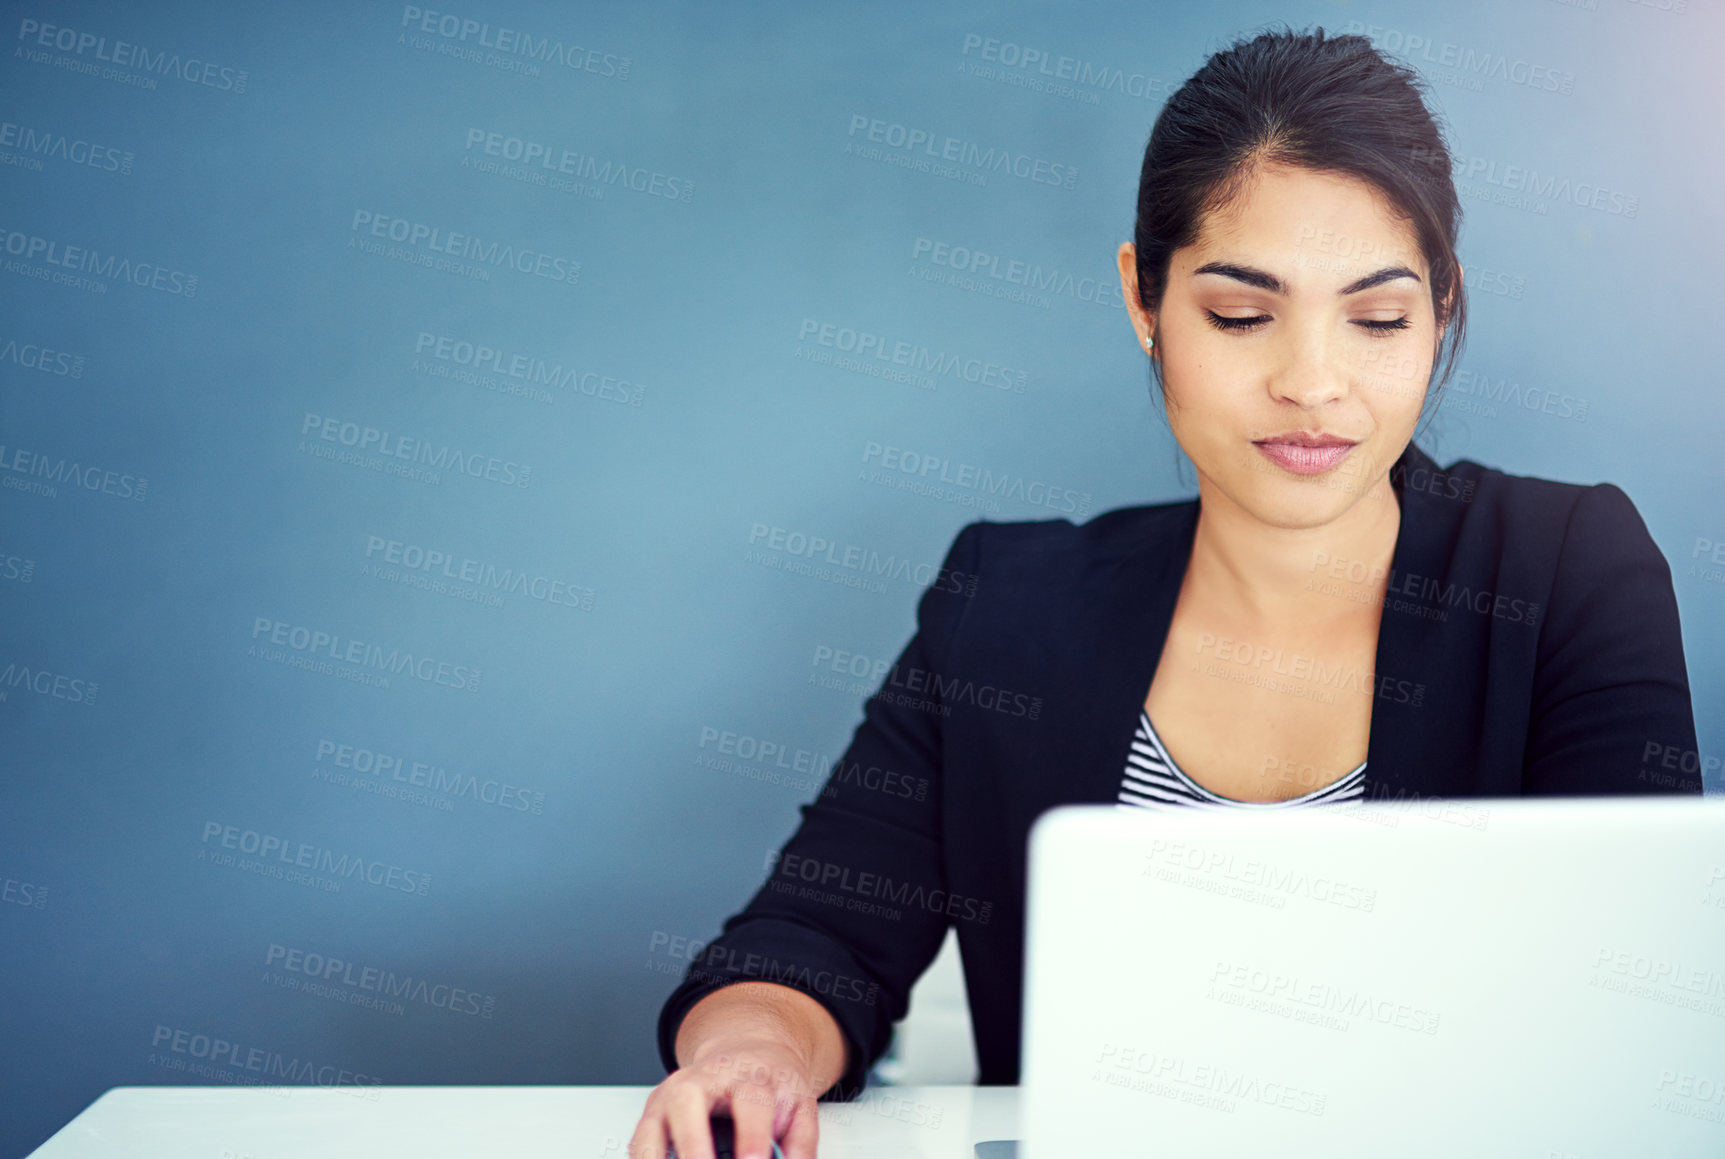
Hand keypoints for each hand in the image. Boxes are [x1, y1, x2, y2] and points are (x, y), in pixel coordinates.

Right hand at [628, 1034, 822, 1158]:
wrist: (746, 1054)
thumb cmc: (768, 1083)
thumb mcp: (797, 1105)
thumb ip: (800, 1143)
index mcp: (746, 1077)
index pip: (750, 1104)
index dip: (752, 1138)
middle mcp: (701, 1082)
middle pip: (687, 1104)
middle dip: (693, 1147)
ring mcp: (670, 1097)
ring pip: (651, 1127)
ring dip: (657, 1158)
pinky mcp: (652, 1115)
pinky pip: (639, 1144)